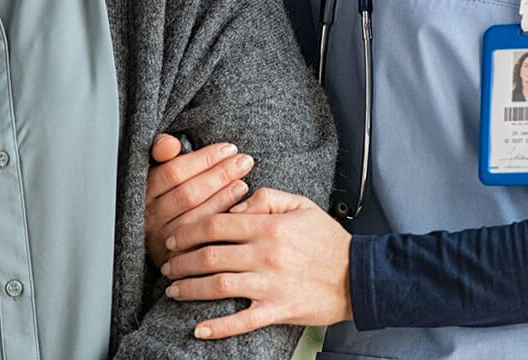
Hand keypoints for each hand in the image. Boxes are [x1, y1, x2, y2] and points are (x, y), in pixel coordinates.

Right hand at [145, 134, 253, 268]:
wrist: (163, 240)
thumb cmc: (167, 195)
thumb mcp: (161, 169)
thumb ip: (161, 151)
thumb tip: (171, 144)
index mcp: (144, 192)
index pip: (173, 172)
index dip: (204, 159)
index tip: (228, 149)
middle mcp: (149, 218)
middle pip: (187, 194)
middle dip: (220, 175)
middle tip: (244, 161)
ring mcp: (162, 241)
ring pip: (196, 218)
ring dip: (223, 198)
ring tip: (243, 183)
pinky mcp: (175, 260)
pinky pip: (202, 241)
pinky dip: (221, 222)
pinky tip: (239, 210)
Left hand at [159, 187, 352, 339]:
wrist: (360, 276)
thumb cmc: (329, 240)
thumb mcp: (302, 205)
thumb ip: (266, 198)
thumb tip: (234, 207)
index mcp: (269, 226)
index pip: (216, 224)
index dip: (188, 231)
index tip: (174, 238)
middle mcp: (266, 254)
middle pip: (209, 255)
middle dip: (181, 261)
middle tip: (167, 265)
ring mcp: (271, 285)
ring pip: (218, 286)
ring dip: (190, 288)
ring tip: (173, 290)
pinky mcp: (278, 310)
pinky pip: (242, 321)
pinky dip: (218, 327)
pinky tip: (199, 329)